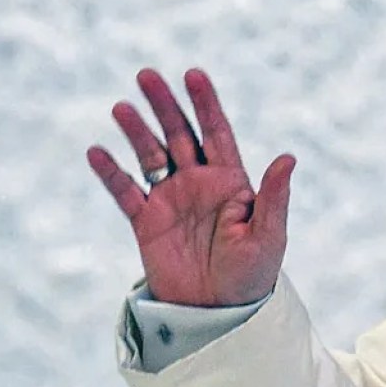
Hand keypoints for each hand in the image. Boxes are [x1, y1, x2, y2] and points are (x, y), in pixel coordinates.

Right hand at [87, 68, 295, 305]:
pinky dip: (111, 172)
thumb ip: (273, 197)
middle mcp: (199, 183)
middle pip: (179, 134)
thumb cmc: (252, 274)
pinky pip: (125, 192)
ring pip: (151, 155)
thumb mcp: (268, 235)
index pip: (216, 132)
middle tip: (147, 76)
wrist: (219, 312)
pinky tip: (97, 151)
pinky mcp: (146, 222)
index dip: (206, 103)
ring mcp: (171, 200)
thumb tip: (288, 157)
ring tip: (122, 107)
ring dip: (137, 131)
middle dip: (165, 105)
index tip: (194, 74)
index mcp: (231, 181)